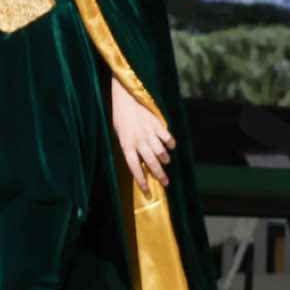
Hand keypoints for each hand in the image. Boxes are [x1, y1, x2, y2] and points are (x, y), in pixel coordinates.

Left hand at [111, 79, 173, 194]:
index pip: (134, 167)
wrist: (125, 98)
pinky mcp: (156, 123)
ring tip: (166, 161)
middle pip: (150, 162)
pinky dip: (170, 144)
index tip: (148, 191)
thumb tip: (141, 163)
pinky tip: (170, 147)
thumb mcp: (119, 135)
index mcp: (126, 144)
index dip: (141, 180)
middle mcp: (138, 140)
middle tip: (166, 183)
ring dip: (165, 159)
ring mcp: (148, 132)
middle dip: (159, 175)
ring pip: (160, 151)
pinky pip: (167, 137)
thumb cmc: (120, 118)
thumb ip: (130, 148)